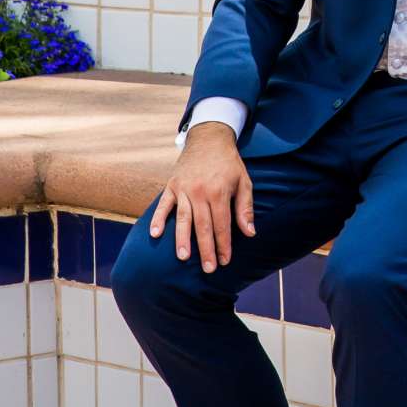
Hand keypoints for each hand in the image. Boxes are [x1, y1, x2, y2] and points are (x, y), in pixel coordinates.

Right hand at [149, 122, 254, 272]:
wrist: (209, 138)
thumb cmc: (229, 163)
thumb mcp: (244, 181)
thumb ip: (245, 207)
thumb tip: (250, 233)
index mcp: (219, 191)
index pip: (222, 224)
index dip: (223, 244)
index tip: (224, 261)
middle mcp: (200, 191)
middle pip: (203, 225)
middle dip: (206, 249)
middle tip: (208, 269)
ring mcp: (184, 188)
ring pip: (183, 218)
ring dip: (182, 239)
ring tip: (183, 257)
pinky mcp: (172, 185)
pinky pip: (163, 204)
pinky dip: (159, 219)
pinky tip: (156, 234)